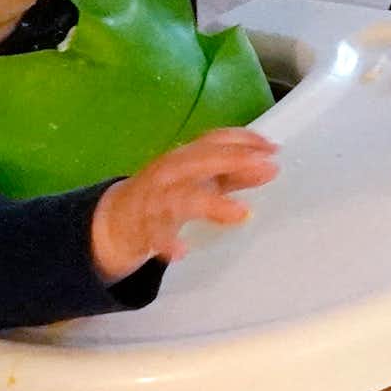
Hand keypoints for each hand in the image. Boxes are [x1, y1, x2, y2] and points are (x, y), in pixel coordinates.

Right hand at [90, 129, 278, 280]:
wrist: (117, 219)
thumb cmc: (169, 194)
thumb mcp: (201, 180)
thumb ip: (235, 176)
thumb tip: (269, 168)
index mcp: (185, 157)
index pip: (214, 139)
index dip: (243, 139)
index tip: (272, 148)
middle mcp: (170, 171)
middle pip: (201, 160)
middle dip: (234, 160)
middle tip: (266, 166)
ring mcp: (156, 198)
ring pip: (182, 197)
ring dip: (212, 204)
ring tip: (240, 213)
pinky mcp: (144, 227)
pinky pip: (156, 235)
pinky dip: (168, 242)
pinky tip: (182, 251)